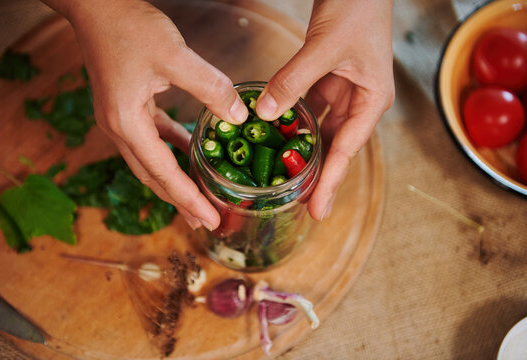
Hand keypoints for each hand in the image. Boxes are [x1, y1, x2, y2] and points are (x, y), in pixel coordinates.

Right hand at [45, 0, 248, 229]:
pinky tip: (191, 152)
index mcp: (126, 123)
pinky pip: (153, 138)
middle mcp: (119, 128)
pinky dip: (172, 149)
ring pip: (152, 161)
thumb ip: (210, 88)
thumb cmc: (128, 27)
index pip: (162, 172)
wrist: (95, 5)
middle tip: (207, 221)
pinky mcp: (128, 107)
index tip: (210, 219)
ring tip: (199, 199)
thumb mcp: (174, 56)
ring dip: (176, 180)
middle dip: (181, 200)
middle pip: (153, 176)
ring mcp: (121, 119)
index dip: (188, 198)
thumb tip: (240, 117)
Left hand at [256, 0, 394, 220]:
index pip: (347, 149)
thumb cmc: (357, 9)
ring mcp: (344, 91)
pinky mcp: (328, 79)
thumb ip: (294, 81)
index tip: (318, 209)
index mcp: (372, 100)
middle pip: (336, 147)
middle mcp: (360, 101)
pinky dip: (294, 121)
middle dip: (318, 175)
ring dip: (304, 151)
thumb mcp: (324, 48)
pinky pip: (309, 108)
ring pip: (322, 131)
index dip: (330, 181)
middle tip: (299, 203)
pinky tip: (278, 134)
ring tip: (286, 177)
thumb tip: (267, 114)